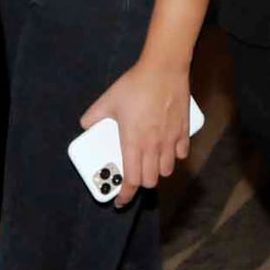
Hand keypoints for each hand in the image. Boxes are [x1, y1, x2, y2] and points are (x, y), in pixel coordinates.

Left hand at [79, 61, 191, 208]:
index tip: (120, 201)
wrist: (164, 68)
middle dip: (141, 183)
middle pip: (150, 180)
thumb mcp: (108, 100)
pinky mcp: (183, 130)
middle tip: (134, 175)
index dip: (125, 195)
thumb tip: (85, 125)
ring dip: (158, 171)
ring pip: (167, 170)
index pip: (131, 180)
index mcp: (133, 142)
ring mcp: (170, 140)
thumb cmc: (136, 84)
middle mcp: (153, 146)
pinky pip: (181, 153)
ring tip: (150, 162)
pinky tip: (167, 148)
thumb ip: (93, 115)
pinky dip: (174, 156)